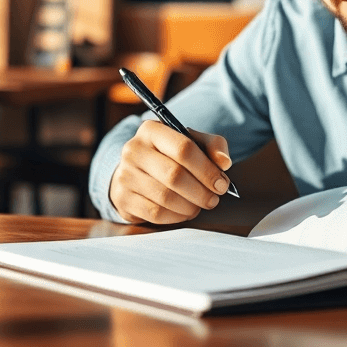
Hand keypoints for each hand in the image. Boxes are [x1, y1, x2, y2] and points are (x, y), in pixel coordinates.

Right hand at [108, 120, 231, 223]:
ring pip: (166, 197)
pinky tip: (184, 212)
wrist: (135, 171)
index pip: (184, 148)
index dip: (207, 170)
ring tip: (200, 205)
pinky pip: (155, 213)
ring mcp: (125, 175)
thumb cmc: (168, 155)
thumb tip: (224, 163)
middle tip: (213, 199)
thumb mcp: (191, 142)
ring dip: (190, 206)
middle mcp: (133, 150)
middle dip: (201, 191)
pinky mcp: (122, 198)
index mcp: (151, 130)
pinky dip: (176, 216)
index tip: (222, 183)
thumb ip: (212, 145)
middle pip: (175, 175)